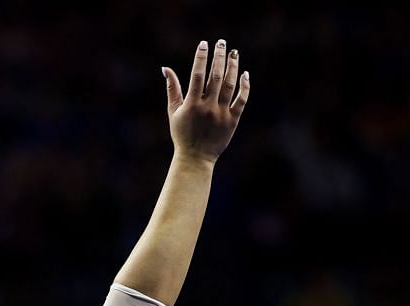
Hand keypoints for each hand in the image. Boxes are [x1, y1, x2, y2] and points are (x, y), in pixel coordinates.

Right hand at [164, 39, 249, 160]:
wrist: (195, 158)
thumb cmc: (182, 133)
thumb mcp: (174, 111)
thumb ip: (172, 89)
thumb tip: (165, 68)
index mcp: (192, 104)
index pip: (197, 75)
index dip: (201, 57)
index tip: (204, 44)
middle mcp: (207, 107)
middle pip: (216, 76)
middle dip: (219, 57)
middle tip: (221, 42)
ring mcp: (221, 114)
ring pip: (230, 85)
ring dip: (233, 67)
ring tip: (233, 53)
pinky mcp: (233, 120)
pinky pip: (241, 100)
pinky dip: (245, 86)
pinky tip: (244, 74)